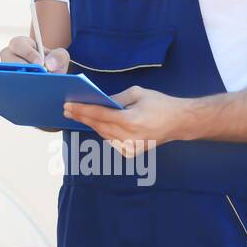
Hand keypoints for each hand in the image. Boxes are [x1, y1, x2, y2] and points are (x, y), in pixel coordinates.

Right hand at [1, 36, 69, 131]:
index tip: (39, 63)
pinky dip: (17, 93)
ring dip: (18, 81)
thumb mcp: (60, 57)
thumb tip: (49, 65)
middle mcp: (10, 56)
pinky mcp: (7, 84)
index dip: (27, 52)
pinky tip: (30, 98)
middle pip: (6, 59)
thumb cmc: (53, 63)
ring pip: (4, 74)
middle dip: (20, 67)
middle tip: (35, 77)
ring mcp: (6, 71)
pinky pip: (7, 88)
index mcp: (22, 45)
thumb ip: (59, 56)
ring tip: (32, 88)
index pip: (18, 44)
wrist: (51, 78)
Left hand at [64, 85, 188, 156]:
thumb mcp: (137, 93)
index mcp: (131, 120)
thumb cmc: (159, 104)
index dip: (82, 110)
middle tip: (67, 110)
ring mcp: (130, 148)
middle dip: (81, 117)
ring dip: (90, 124)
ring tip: (76, 115)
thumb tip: (96, 101)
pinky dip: (103, 132)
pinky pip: (111, 141)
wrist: (179, 122)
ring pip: (103, 134)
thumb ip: (115, 99)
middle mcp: (129, 137)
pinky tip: (94, 124)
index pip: (100, 115)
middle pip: (98, 126)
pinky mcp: (131, 153)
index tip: (68, 105)